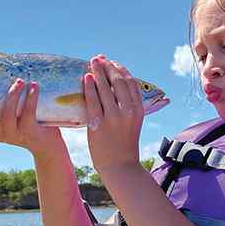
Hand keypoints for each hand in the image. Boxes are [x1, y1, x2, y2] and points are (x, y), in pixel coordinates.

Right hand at [0, 81, 64, 157]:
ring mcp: (15, 134)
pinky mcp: (31, 132)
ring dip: (11, 96)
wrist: (48, 145)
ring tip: (18, 81)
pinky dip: (30, 97)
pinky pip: (28, 113)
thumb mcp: (9, 117)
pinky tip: (33, 85)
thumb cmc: (26, 124)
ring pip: (7, 115)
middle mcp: (0, 134)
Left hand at [83, 55, 143, 175]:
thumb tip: (119, 88)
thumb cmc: (124, 144)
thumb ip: (128, 106)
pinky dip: (89, 87)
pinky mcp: (99, 124)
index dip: (120, 70)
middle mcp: (128, 111)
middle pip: (118, 81)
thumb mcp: (133, 123)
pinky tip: (85, 78)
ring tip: (91, 63)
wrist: (120, 167)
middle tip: (98, 59)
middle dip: (108, 67)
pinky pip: (92, 100)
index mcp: (139, 110)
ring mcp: (113, 117)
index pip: (130, 83)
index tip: (112, 63)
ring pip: (105, 88)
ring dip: (97, 72)